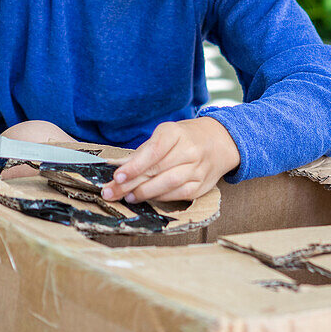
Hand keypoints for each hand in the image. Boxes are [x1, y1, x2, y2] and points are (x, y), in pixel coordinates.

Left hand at [101, 117, 239, 203]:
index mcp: (176, 133)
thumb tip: (117, 167)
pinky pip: (178, 194)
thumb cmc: (184, 138)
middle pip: (157, 169)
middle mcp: (189, 150)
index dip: (134, 165)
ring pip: (168, 184)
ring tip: (129, 196)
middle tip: (111, 192)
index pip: (154, 150)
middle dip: (131, 183)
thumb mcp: (164, 135)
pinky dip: (160, 198)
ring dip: (145, 193)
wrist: (219, 141)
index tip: (117, 176)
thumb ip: (142, 152)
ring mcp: (197, 168)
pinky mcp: (201, 185)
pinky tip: (147, 198)